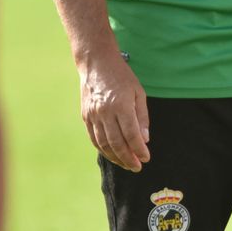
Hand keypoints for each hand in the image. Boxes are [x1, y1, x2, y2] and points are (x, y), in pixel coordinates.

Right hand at [79, 52, 149, 172]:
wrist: (96, 63)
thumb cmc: (122, 76)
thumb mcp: (138, 92)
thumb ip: (142, 116)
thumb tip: (145, 139)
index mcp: (121, 105)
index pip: (131, 135)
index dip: (139, 149)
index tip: (146, 158)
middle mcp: (105, 112)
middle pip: (117, 143)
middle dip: (128, 158)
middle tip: (137, 167)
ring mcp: (93, 115)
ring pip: (104, 144)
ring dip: (115, 157)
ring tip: (126, 164)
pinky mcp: (85, 116)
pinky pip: (93, 138)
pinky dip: (103, 149)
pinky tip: (112, 155)